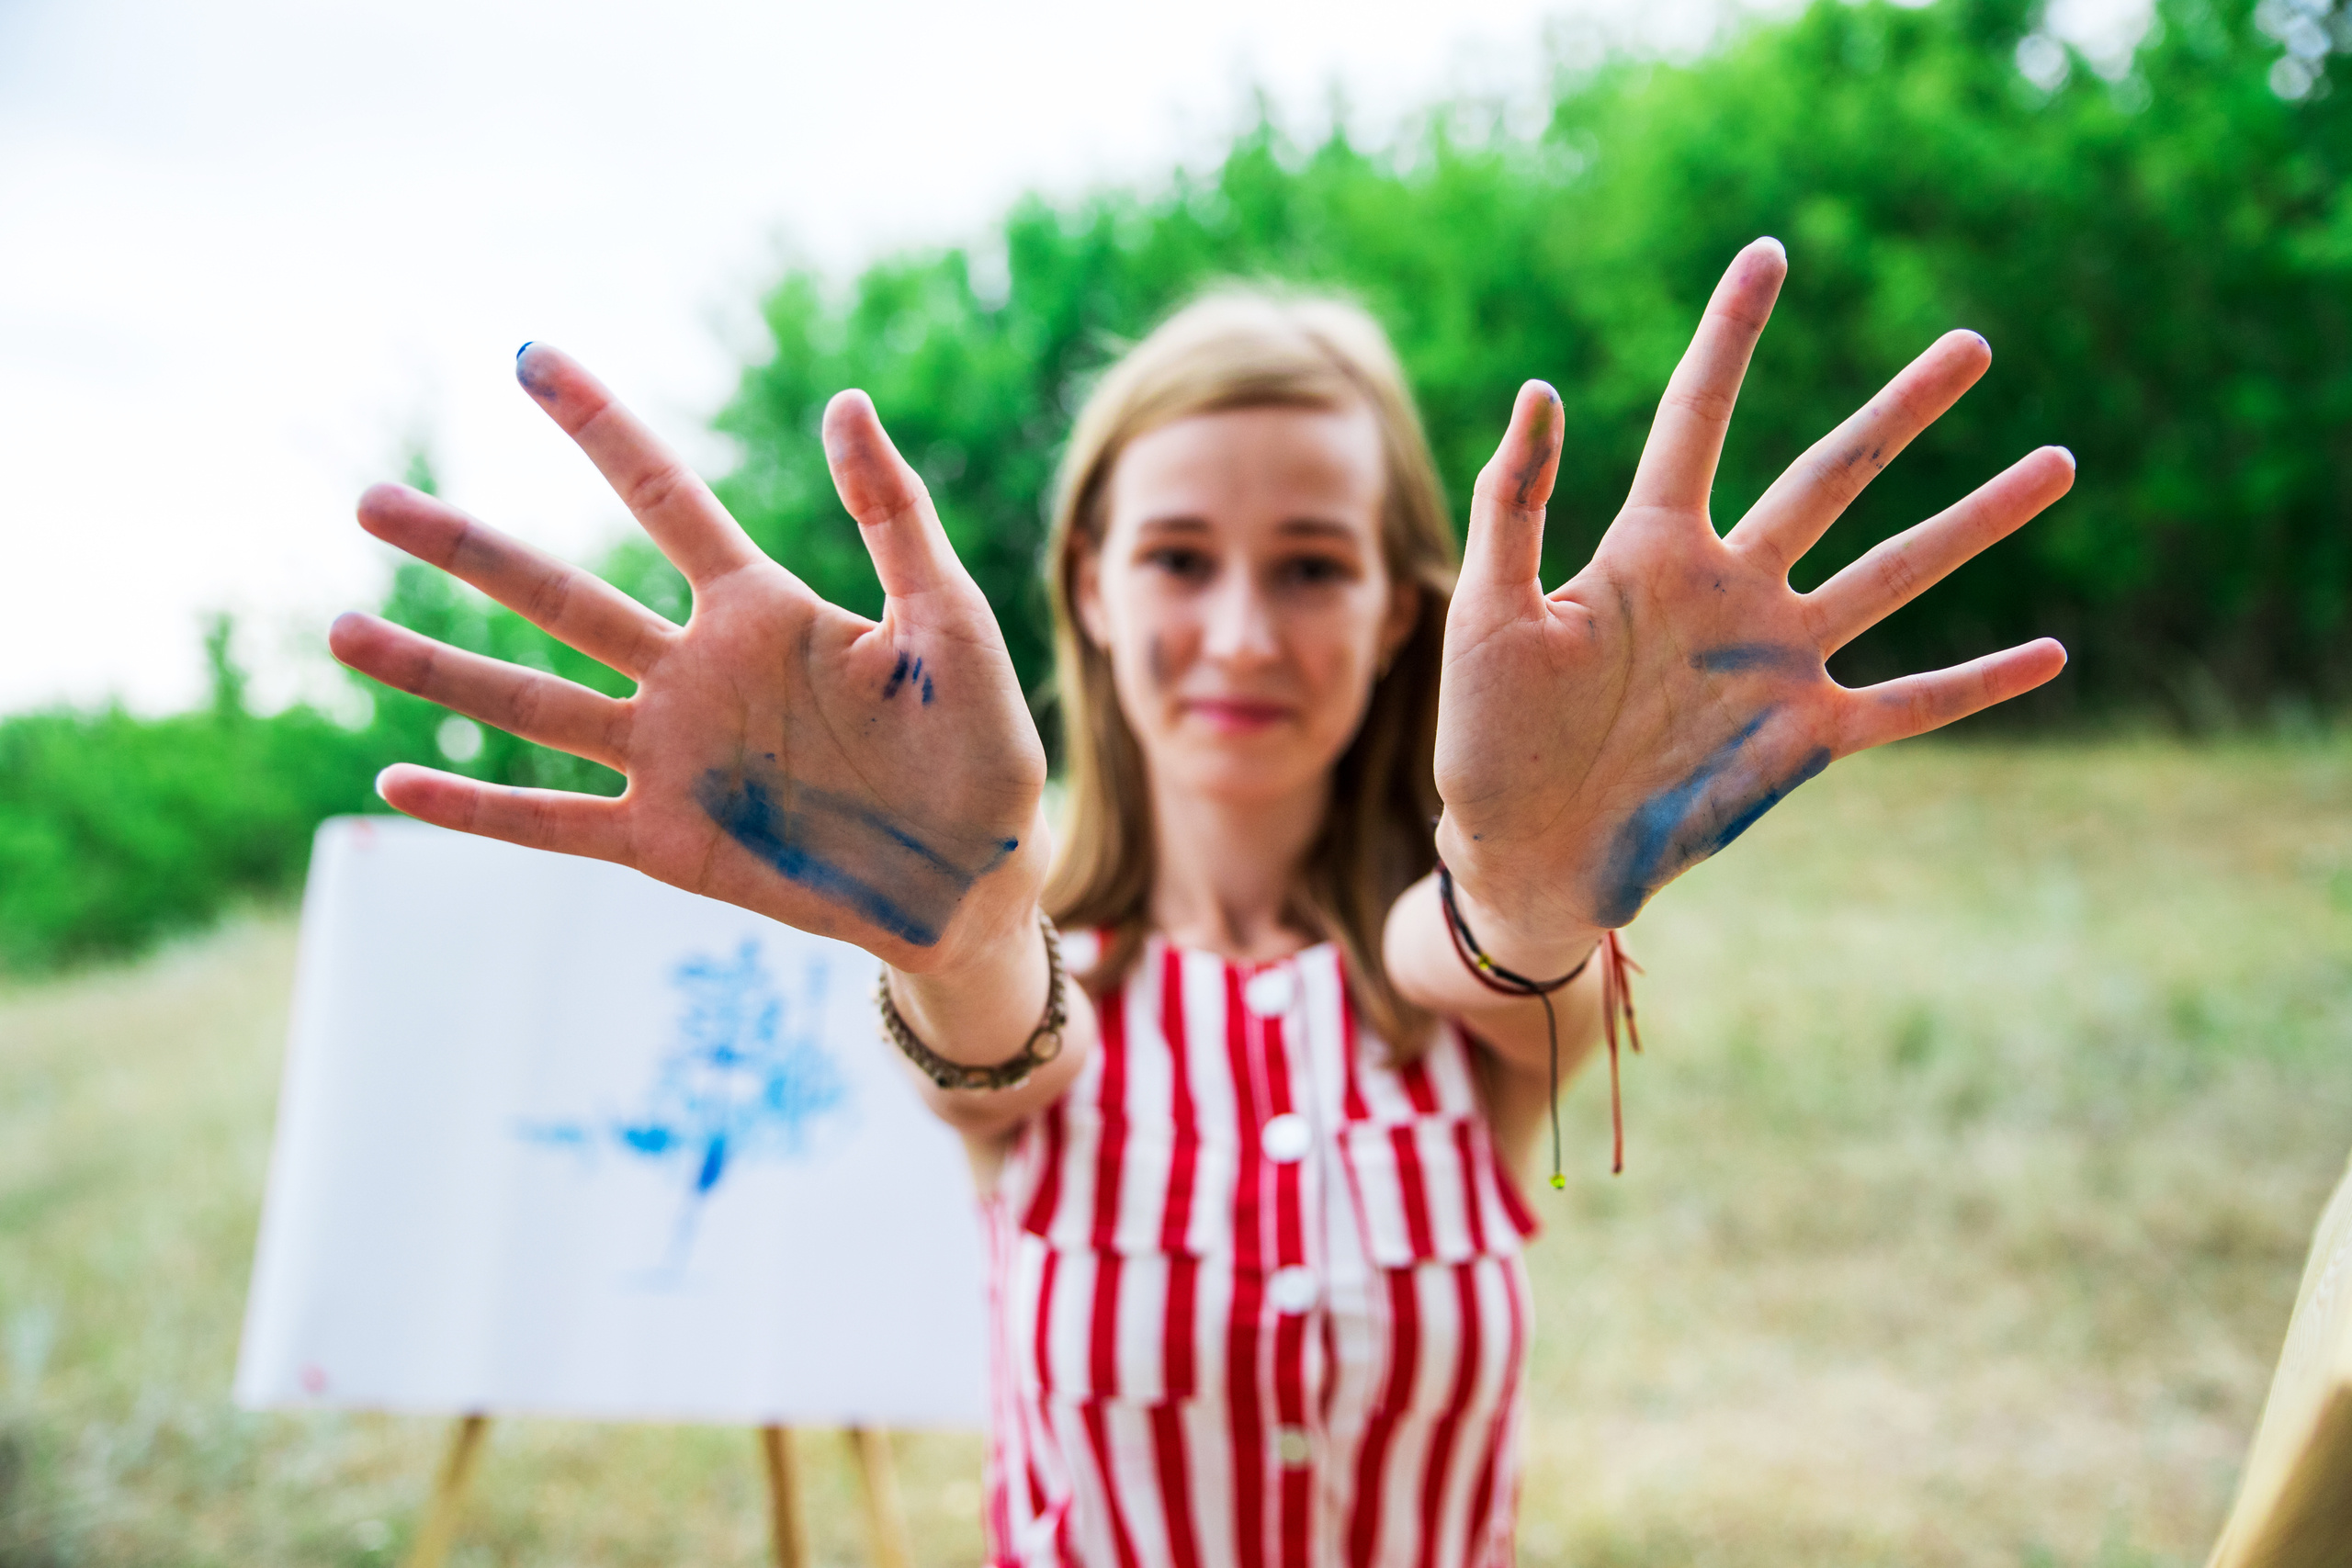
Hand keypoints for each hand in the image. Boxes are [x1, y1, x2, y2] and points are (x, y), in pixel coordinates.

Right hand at [331, 344, 1049, 971]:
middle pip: (560, 597)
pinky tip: (397, 782)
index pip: (663, 500)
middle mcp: (695, 673)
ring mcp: (672, 756)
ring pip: (531, 704)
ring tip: (342, 629)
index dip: (601, 428)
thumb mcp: (949, 621)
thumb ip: (895, 519)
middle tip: (371, 500)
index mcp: (760, 609)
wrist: (976, 873)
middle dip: (467, 549)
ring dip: (437, 669)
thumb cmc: (977, 742)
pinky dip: (476, 807)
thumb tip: (845, 400)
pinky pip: (553, 822)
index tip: (531, 358)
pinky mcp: (666, 840)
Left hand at [1436, 238, 2072, 933]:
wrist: (1524, 852)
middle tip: (1973, 344)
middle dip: (1901, 411)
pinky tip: (2051, 654)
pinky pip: (1908, 704)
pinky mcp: (1802, 737)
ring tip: (2055, 463)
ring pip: (1895, 572)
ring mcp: (1774, 661)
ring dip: (1974, 523)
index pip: (1699, 418)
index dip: (1730, 337)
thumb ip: (1515, 505)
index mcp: (1649, 550)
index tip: (1767, 253)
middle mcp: (1727, 590)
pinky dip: (1977, 683)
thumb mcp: (1488, 615)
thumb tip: (1540, 386)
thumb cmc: (1490, 734)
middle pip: (1830, 477)